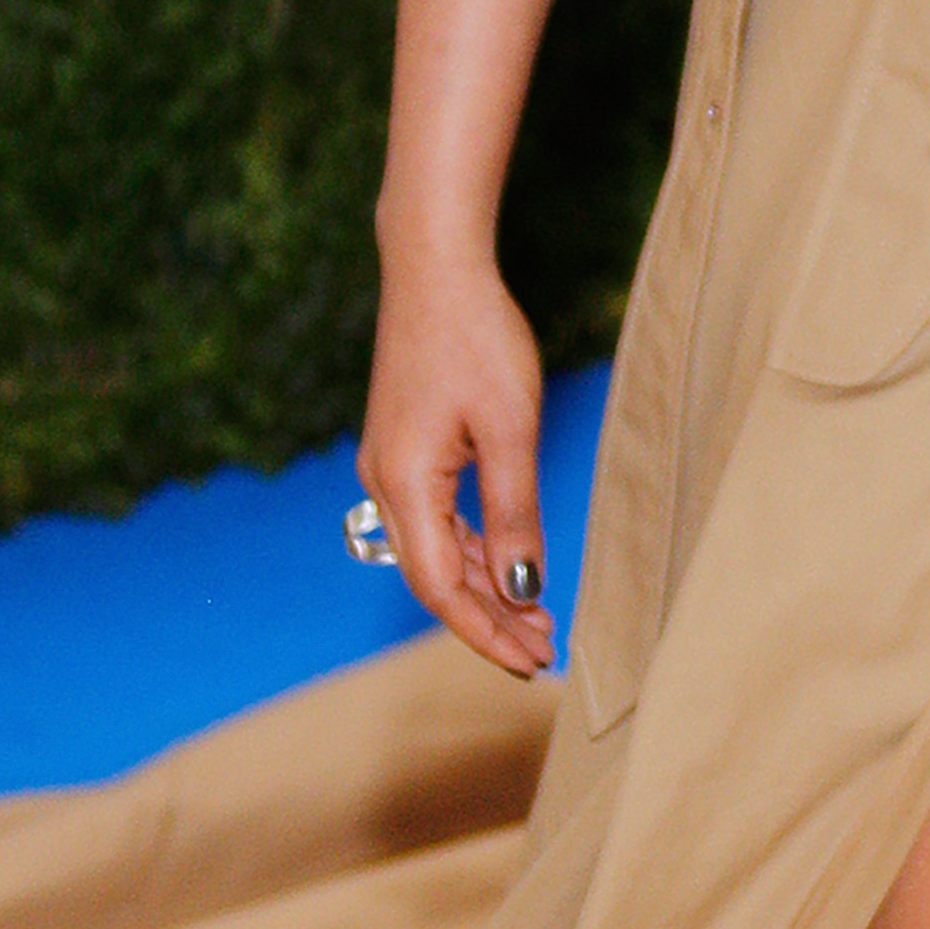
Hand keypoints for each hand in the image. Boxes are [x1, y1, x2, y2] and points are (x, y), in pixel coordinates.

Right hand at [359, 233, 556, 678]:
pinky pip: (437, 518)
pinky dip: (474, 546)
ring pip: (437, 550)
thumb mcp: (509, 426)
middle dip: (490, 618)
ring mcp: (390, 467)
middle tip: (544, 648)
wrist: (434, 267)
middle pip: (436, 577)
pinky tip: (508, 562)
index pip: (442, 588)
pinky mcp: (404, 448)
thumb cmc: (475, 337)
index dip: (485, 631)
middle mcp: (385, 485)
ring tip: (535, 617)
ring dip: (485, 585)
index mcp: (404, 486)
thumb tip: (523, 587)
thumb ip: (514, 511)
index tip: (532, 660)